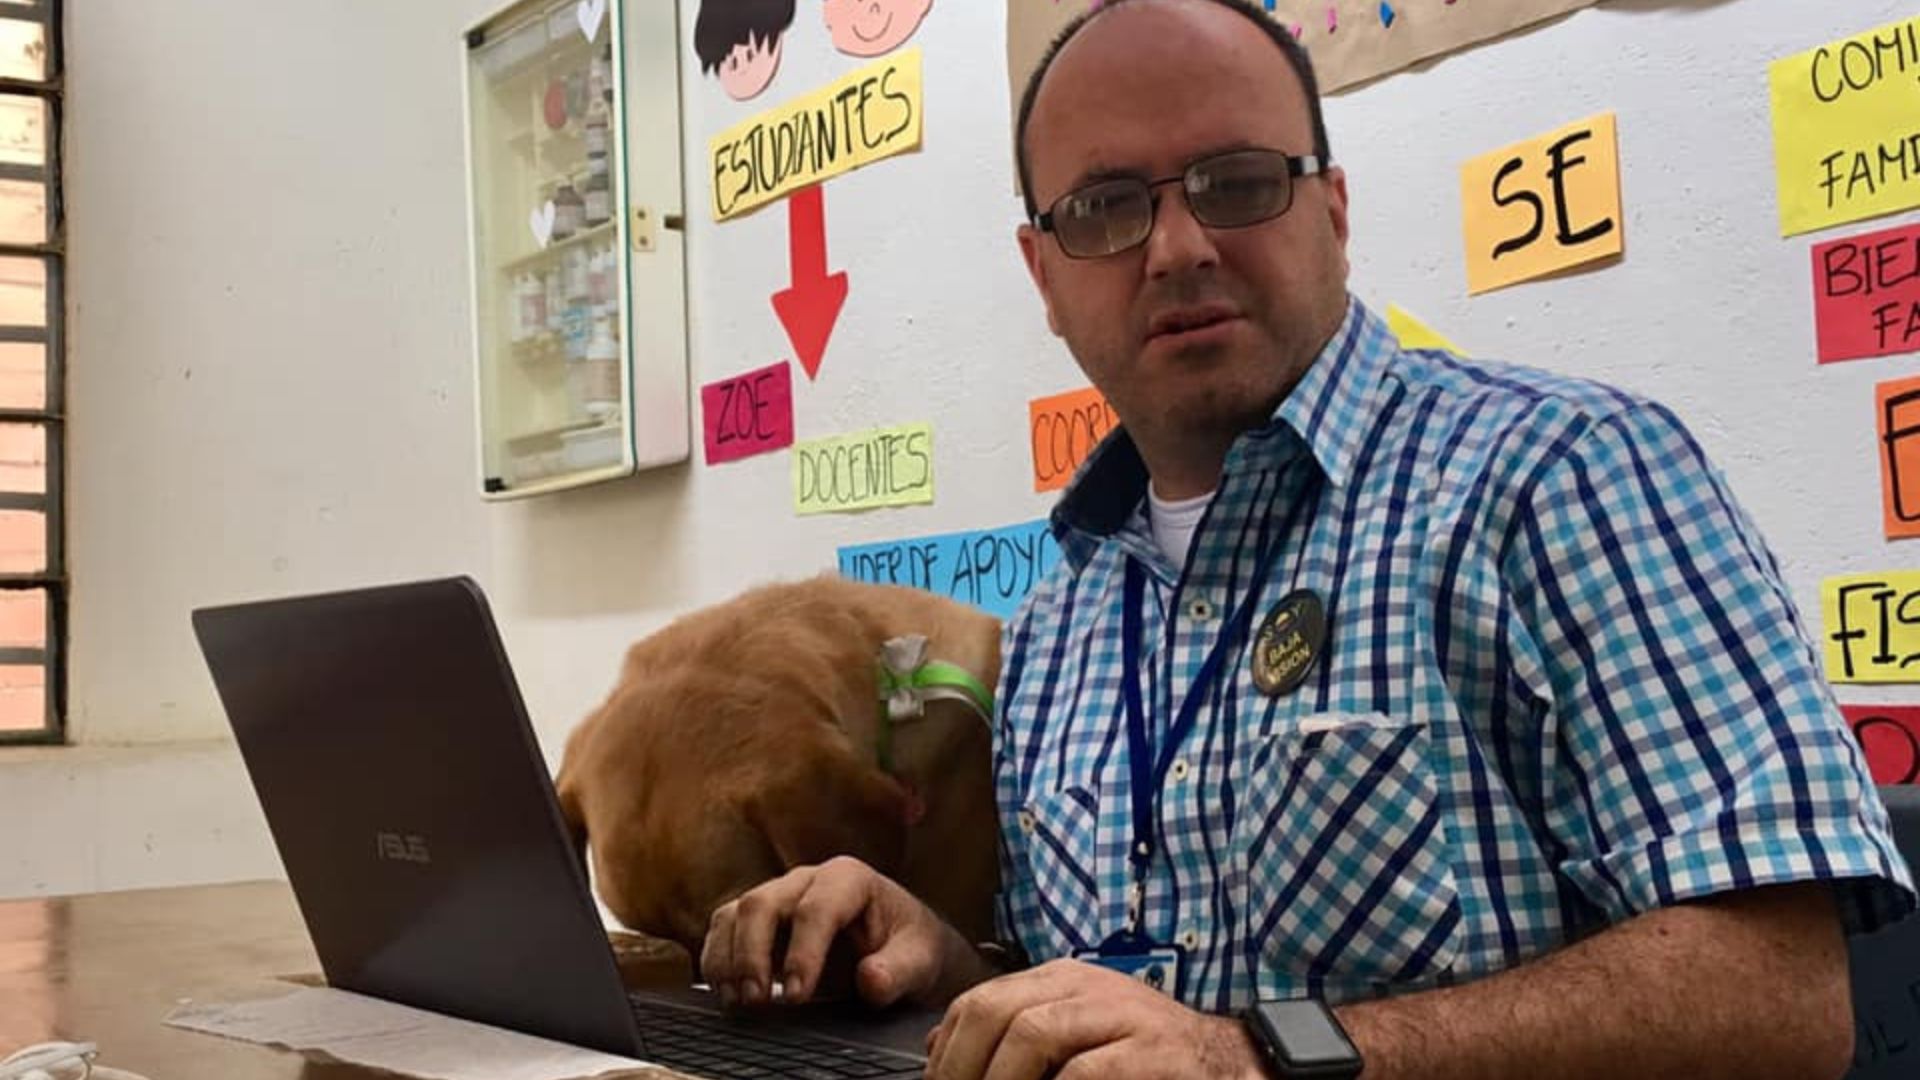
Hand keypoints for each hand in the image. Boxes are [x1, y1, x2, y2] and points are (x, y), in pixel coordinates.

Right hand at [699, 856, 991, 1009]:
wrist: (899, 948)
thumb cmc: (909, 947)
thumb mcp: (919, 960)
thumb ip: (899, 970)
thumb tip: (870, 979)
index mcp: (849, 879)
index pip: (817, 908)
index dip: (802, 952)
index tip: (796, 995)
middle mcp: (807, 880)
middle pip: (763, 903)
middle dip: (753, 954)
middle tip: (758, 1001)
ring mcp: (779, 896)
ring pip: (735, 913)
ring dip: (728, 959)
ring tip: (738, 1002)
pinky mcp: (758, 919)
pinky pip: (724, 928)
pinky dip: (717, 960)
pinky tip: (726, 993)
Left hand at [925, 959, 1263, 1079]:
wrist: (1224, 1059)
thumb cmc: (1140, 1054)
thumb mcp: (1071, 1032)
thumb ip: (1011, 1032)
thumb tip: (937, 1044)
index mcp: (1060, 979)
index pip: (980, 1001)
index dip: (947, 1051)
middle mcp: (1085, 986)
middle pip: (996, 1011)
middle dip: (962, 1067)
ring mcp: (1119, 1014)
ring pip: (1033, 1032)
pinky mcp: (1149, 1051)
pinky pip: (1085, 1072)